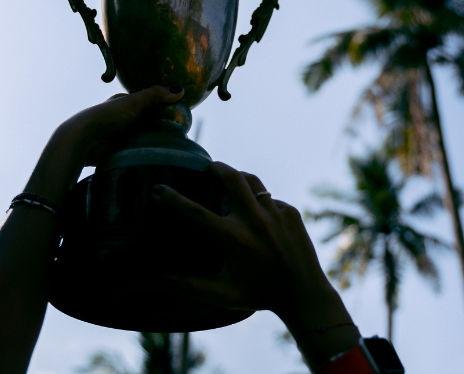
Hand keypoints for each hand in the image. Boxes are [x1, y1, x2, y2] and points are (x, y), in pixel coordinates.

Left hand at [24, 85, 183, 202]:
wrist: (84, 141)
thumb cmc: (107, 117)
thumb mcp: (133, 102)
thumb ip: (155, 95)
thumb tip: (180, 90)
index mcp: (124, 104)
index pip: (148, 103)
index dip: (163, 107)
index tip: (181, 114)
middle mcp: (122, 119)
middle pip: (147, 121)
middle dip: (160, 125)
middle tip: (181, 133)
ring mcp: (120, 135)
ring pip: (142, 137)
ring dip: (153, 140)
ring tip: (173, 146)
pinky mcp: (118, 150)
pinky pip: (136, 151)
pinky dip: (145, 151)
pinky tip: (157, 155)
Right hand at [153, 162, 359, 371]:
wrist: (305, 295)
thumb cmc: (260, 295)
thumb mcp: (223, 296)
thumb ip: (190, 286)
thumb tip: (160, 279)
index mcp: (235, 240)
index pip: (195, 213)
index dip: (173, 199)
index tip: (158, 189)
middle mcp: (255, 221)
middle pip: (230, 178)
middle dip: (215, 168)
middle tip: (206, 168)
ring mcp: (276, 213)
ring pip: (251, 180)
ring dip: (236, 176)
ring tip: (227, 179)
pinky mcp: (291, 212)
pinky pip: (269, 197)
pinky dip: (257, 200)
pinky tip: (255, 212)